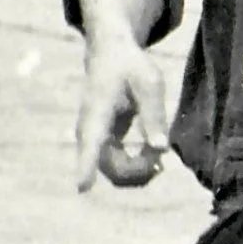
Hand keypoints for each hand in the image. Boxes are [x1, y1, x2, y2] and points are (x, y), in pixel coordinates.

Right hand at [70, 0, 172, 191]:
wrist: (110, 55)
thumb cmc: (130, 66)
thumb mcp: (149, 82)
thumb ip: (154, 114)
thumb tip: (160, 148)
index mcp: (97, 111)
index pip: (91, 142)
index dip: (86, 165)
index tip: (81, 187)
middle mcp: (89, 130)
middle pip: (109, 168)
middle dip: (137, 172)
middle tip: (160, 161)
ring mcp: (94, 139)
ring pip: (113, 172)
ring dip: (138, 172)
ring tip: (159, 158)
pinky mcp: (101, 143)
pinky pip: (116, 167)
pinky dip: (136, 167)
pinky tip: (152, 156)